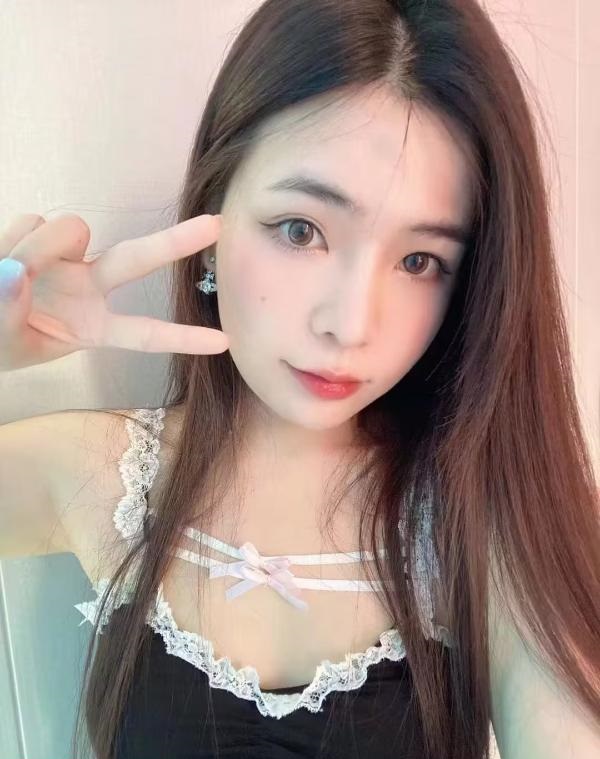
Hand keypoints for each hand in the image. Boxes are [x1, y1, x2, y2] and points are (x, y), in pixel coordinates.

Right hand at [0, 212, 228, 370]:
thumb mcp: (5, 344)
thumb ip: (8, 313)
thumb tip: (16, 273)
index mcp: (92, 328)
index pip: (143, 334)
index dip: (182, 338)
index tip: (224, 343)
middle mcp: (88, 288)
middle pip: (136, 259)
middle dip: (175, 242)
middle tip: (217, 224)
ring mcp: (66, 257)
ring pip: (70, 229)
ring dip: (37, 247)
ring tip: (6, 272)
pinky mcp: (39, 232)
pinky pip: (32, 220)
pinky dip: (11, 238)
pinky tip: (0, 255)